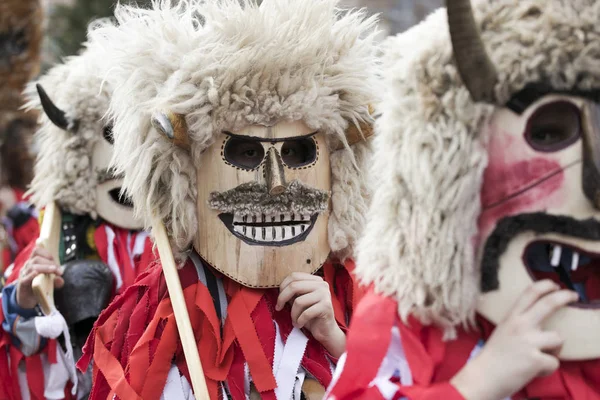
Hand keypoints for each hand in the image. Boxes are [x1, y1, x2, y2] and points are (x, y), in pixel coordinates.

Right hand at [16, 246, 62, 308]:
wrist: (26, 299)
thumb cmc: (38, 287)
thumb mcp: (49, 282)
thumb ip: (56, 281)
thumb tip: (61, 280)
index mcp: (33, 263)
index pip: (37, 251)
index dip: (47, 254)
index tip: (56, 262)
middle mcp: (27, 267)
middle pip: (36, 259)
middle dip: (50, 263)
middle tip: (59, 271)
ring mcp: (23, 275)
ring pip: (32, 267)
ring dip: (45, 268)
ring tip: (54, 271)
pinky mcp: (22, 284)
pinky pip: (25, 278)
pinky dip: (32, 275)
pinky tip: (37, 274)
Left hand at [276, 272, 345, 356]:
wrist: (325, 331)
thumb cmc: (310, 316)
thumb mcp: (299, 300)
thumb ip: (292, 292)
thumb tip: (280, 288)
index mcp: (315, 280)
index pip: (294, 276)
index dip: (283, 287)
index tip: (278, 300)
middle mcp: (322, 284)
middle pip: (294, 286)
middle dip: (282, 298)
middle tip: (279, 308)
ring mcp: (325, 294)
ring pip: (299, 301)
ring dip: (293, 314)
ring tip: (295, 321)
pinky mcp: (326, 306)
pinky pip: (306, 313)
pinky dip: (299, 321)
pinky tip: (300, 324)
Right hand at [451, 280, 577, 399]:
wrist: (483, 377)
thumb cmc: (493, 356)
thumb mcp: (503, 331)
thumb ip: (519, 323)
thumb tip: (539, 320)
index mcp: (511, 317)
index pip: (530, 293)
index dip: (545, 285)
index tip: (555, 285)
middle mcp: (520, 325)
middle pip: (548, 303)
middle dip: (564, 296)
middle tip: (573, 295)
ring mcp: (529, 342)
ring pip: (558, 338)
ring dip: (554, 349)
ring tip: (539, 356)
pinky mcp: (535, 360)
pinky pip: (554, 362)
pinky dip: (546, 368)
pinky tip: (533, 370)